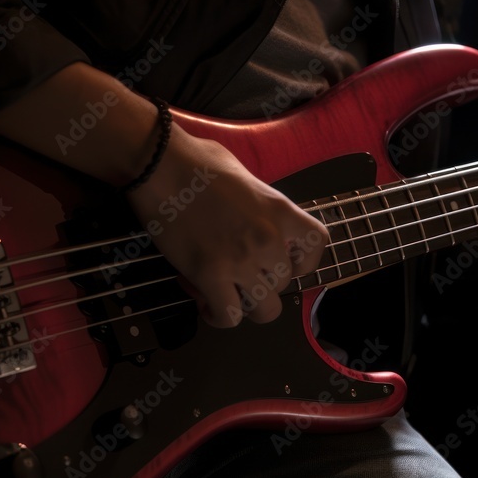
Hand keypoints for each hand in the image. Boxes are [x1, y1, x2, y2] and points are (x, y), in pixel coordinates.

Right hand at [126, 126, 329, 327]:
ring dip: (246, 304)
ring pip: (264, 308)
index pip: (317, 245)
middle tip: (237, 273)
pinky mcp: (209, 274)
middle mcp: (269, 238)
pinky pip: (229, 316)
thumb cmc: (197, 160)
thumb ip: (259, 205)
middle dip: (262, 282)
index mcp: (280, 210)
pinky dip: (220, 316)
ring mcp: (241, 259)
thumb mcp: (245, 177)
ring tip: (225, 292)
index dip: (304, 259)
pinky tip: (206, 304)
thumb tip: (254, 220)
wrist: (160, 162)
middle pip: (284, 282)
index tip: (284, 259)